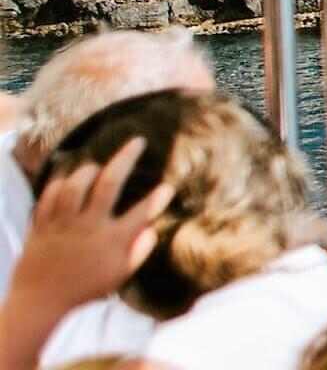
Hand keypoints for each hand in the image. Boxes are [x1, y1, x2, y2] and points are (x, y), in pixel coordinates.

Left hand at [12, 138, 171, 311]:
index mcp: (111, 242)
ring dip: (89, 170)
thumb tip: (152, 229)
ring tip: (97, 168)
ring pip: (75, 184)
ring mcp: (63, 225)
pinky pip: (50, 194)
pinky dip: (61, 183)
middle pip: (108, 183)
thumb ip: (138, 252)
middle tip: (138, 142)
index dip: (158, 198)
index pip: (141, 213)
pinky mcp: (42, 224)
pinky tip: (70, 182)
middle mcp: (88, 228)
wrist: (41, 301)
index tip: (168, 187)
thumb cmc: (85, 289)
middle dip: (126, 158)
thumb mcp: (119, 276)